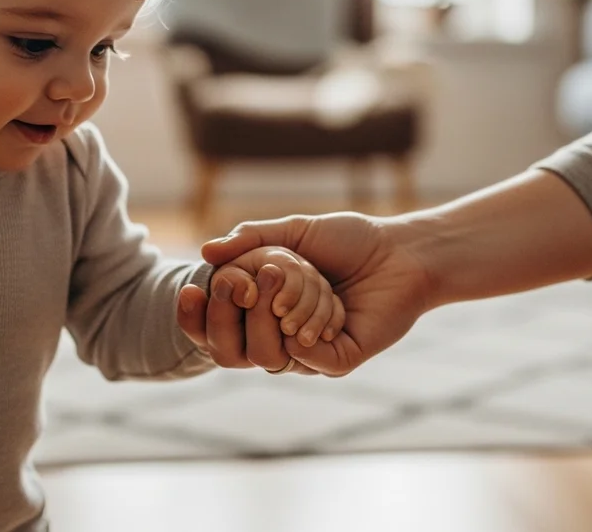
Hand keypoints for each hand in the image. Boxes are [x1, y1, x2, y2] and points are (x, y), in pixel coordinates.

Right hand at [177, 247, 340, 374]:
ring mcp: (308, 354)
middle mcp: (278, 337)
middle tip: (266, 272)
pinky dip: (312, 331)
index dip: (194, 318)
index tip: (192, 290)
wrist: (400, 250)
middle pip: (231, 351)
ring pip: (271, 354)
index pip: (210, 331)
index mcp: (259, 310)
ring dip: (290, 308)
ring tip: (314, 279)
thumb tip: (206, 252)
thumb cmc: (348, 240)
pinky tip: (331, 308)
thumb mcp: (294, 231)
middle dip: (242, 310)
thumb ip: (250, 238)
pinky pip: (310, 360)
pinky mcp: (340, 361)